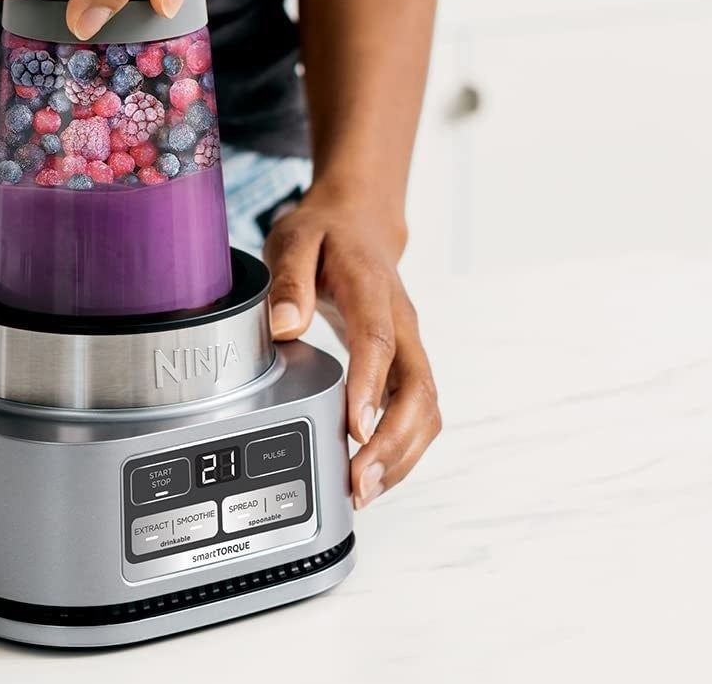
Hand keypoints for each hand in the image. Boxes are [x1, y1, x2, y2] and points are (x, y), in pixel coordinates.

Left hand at [262, 186, 439, 507]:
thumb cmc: (326, 232)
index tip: (356, 430)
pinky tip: (374, 473)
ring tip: (365, 491)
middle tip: (360, 481)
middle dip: (393, 442)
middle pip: (417, 389)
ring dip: (403, 454)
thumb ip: (289, 280)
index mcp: (373, 289)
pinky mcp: (407, 364)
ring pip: (426, 408)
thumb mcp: (294, 238)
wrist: (361, 221)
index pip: (378, 342)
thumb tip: (285, 325)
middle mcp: (403, 323)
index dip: (370, 388)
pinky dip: (403, 447)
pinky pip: (418, 411)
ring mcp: (410, 346)